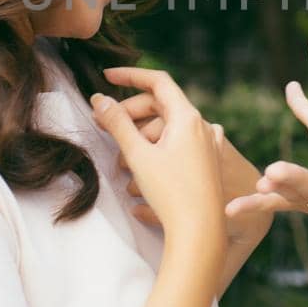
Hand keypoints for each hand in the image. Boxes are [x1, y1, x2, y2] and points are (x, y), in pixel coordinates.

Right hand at [90, 68, 224, 254]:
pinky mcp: (206, 161)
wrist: (201, 231)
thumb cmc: (171, 193)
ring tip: (119, 152)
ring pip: (168, 124)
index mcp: (188, 117)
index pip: (158, 81)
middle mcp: (202, 126)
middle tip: (102, 122)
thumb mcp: (138, 155)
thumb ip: (117, 124)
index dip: (130, 75)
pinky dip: (157, 142)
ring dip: (141, 130)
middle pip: (161, 103)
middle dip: (130, 109)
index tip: (106, 76)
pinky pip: (179, 141)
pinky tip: (143, 159)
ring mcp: (207, 144)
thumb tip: (100, 99)